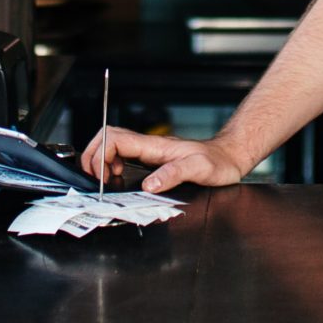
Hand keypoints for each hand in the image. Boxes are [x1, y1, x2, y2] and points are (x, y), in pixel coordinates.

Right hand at [77, 125, 251, 192]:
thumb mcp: (199, 169)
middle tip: (95, 177)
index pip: (115, 139)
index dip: (101, 155)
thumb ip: (173, 174)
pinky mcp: (151, 160)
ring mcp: (148, 152)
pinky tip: (117, 179)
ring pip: (112, 145)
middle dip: (93, 154)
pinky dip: (111, 165)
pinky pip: (122, 156)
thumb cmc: (217, 162)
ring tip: (104, 180)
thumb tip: (148, 185)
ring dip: (100, 160)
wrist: (228, 157)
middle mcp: (147, 146)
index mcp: (154, 146)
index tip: (103, 175)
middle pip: (107, 137)